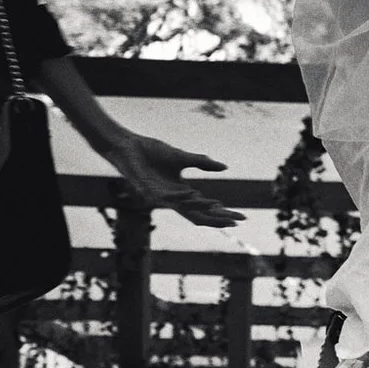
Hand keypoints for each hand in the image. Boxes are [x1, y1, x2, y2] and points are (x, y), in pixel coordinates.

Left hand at [96, 128, 243, 226]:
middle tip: (237, 221)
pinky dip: (183, 197)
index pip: (206, 208)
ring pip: (185, 209)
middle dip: (218, 218)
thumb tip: (225, 168)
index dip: (223, 213)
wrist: (127, 146)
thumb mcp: (181, 157)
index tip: (242, 216)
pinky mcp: (149, 190)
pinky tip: (195, 194)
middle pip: (199, 215)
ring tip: (220, 207)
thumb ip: (202, 163)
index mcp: (181, 192)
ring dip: (203, 208)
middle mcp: (173, 198)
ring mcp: (161, 196)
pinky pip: (168, 197)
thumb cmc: (150, 152)